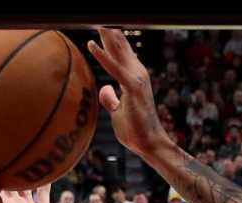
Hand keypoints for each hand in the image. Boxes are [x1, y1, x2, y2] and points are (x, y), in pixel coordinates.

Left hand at [88, 26, 175, 162]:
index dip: (111, 39)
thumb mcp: (117, 113)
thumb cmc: (136, 132)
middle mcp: (137, 74)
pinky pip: (114, 69)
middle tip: (98, 18)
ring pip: (118, 51)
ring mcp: (137, 80)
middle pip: (120, 46)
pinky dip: (103, 57)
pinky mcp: (133, 88)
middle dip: (109, 31)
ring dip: (107, 36)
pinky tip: (92, 45)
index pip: (120, 53)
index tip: (103, 25)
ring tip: (97, 21)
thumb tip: (105, 88)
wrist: (150, 145)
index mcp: (133, 78)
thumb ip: (111, 99)